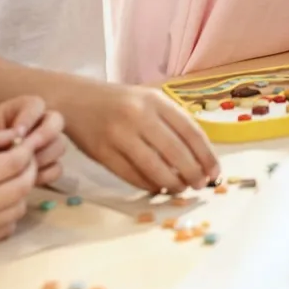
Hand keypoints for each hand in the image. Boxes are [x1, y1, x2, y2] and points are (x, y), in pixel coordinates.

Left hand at [0, 96, 65, 185]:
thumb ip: (0, 134)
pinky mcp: (45, 167)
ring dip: (44, 156)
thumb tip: (20, 136)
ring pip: (59, 145)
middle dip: (45, 135)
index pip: (36, 104)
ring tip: (22, 167)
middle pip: (56, 121)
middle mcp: (35, 125)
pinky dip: (45, 174)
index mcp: (19, 111)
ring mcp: (43, 146)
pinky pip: (56, 168)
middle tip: (29, 149)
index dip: (30, 117)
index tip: (18, 133)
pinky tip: (27, 181)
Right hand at [0, 124, 36, 245]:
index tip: (23, 144)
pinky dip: (9, 214)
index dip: (26, 151)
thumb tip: (17, 134)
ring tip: (9, 179)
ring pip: (19, 208)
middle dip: (29, 170)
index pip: (17, 162)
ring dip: (21, 192)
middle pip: (24, 186)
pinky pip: (7, 227)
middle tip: (23, 161)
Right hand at [64, 82, 220, 193]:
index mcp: (155, 100)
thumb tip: (199, 158)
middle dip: (193, 174)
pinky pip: (132, 176)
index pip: (191, 131)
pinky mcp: (102, 153)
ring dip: (172, 184)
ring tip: (179, 189)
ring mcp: (118, 134)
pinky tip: (157, 188)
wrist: (73, 100)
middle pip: (176, 152)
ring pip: (155, 168)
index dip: (207, 155)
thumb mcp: (147, 100)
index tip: (215, 171)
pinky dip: (148, 186)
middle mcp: (138, 115)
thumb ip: (171, 123)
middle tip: (200, 185)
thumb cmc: (118, 102)